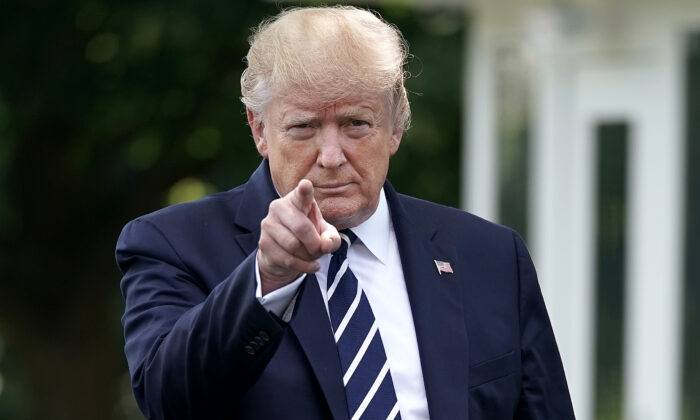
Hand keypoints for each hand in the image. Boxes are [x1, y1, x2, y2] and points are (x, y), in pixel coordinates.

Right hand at [257, 179, 340, 294]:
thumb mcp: (325, 236)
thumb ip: (332, 238)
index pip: (302, 193)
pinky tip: (310, 266)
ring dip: (308, 255)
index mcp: (298, 199)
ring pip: (293, 245)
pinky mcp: (263, 242)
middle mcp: (279, 207)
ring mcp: (268, 224)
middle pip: (301, 227)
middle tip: (319, 249)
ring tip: (311, 255)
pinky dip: (303, 266)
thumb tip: (325, 245)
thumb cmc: (309, 236)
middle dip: (315, 243)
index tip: (306, 184)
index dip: (304, 190)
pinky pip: (287, 259)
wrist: (285, 254)